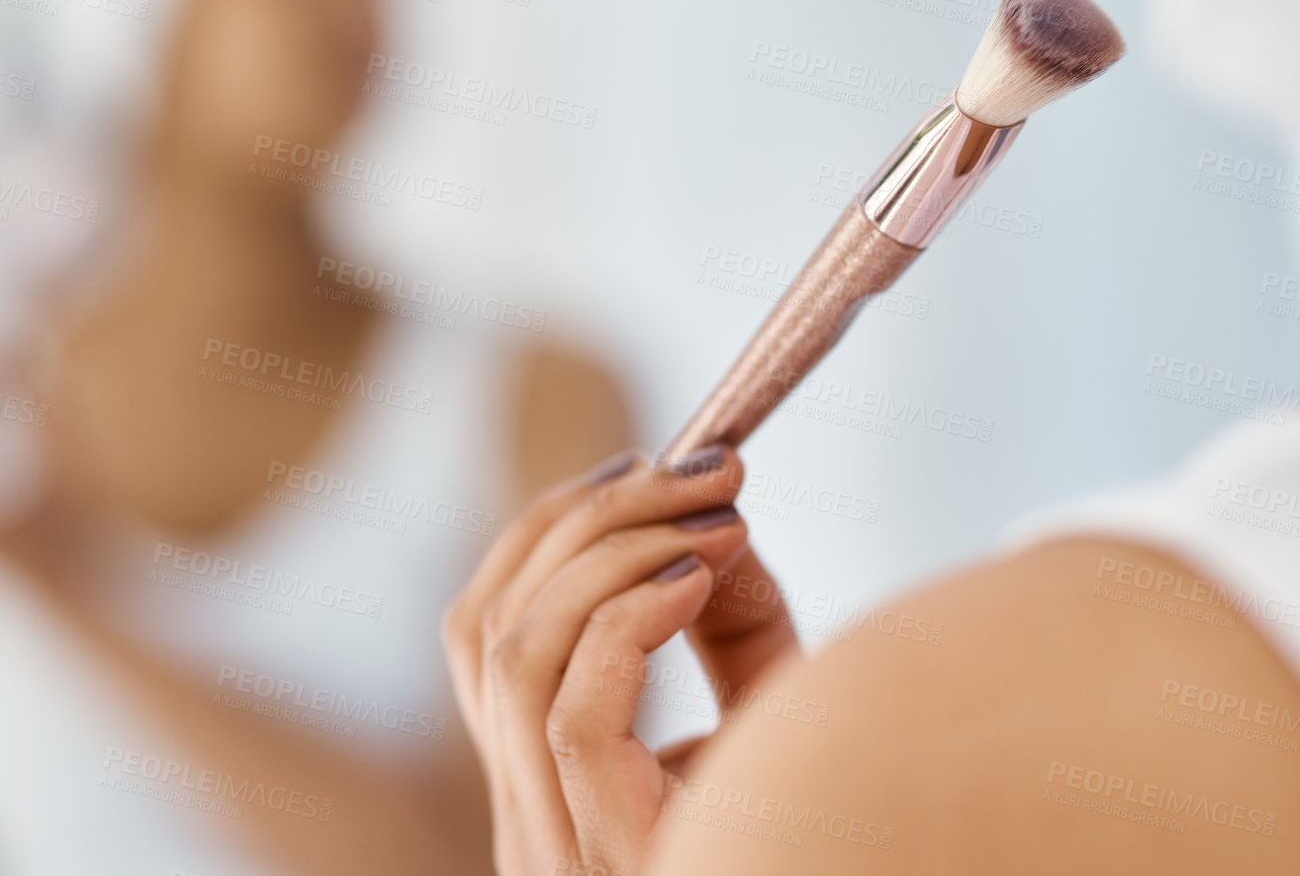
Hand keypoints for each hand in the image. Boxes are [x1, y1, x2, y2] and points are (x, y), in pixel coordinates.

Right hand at [443, 445, 799, 875]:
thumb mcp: (768, 711)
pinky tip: (703, 577)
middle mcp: (526, 822)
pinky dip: (630, 615)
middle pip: (489, 625)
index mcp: (543, 785)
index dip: (547, 530)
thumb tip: (712, 519)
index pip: (480, 633)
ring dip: (616, 549)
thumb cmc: (818, 832)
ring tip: (717, 516)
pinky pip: (572, 711)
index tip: (645, 462)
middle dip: (592, 518)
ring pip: (515, 654)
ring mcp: (555, 846)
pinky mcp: (605, 856)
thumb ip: (731, 620)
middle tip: (705, 467)